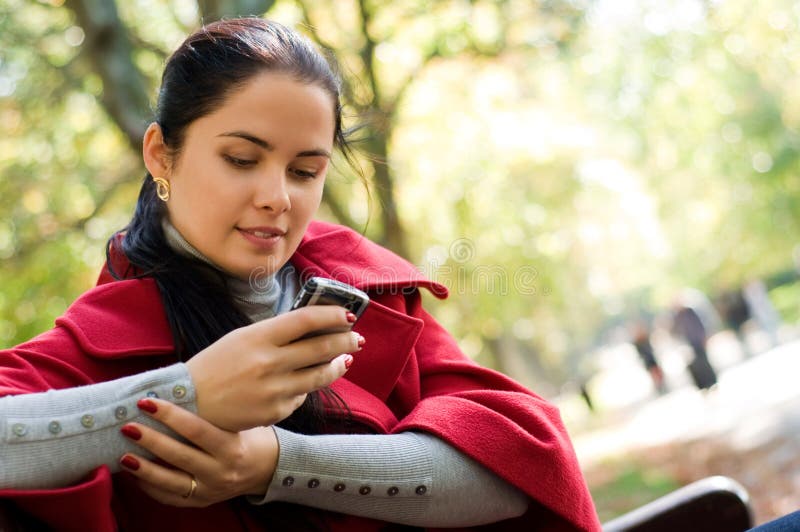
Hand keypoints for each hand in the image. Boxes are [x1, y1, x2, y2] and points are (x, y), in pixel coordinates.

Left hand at [118, 398, 277, 506]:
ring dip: (143, 468)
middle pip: (179, 456)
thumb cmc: (249, 436)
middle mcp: (221, 472)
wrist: (266, 469)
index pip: (196, 430)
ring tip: (122, 455)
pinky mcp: (200, 502)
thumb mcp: (240, 423)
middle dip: (151, 440)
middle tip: (128, 426)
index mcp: (231, 448)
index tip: (147, 403)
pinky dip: (149, 486)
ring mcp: (209, 490)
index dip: (170, 416)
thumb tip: (174, 390)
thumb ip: (212, 413)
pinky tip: (135, 473)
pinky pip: (169, 497)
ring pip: (170, 482)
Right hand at [186, 305, 362, 430]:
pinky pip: (303, 396)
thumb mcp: (242, 338)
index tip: (347, 315)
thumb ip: (276, 333)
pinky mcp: (276, 411)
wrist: (189, 404)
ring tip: (346, 358)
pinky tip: (307, 382)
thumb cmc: (216, 365)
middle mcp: (269, 362)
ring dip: (338, 365)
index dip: (332, 315)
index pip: (306, 319)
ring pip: (320, 375)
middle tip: (357, 338)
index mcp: (258, 337)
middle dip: (346, 341)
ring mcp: (274, 389)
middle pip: (321, 347)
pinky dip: (307, 387)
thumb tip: (314, 326)